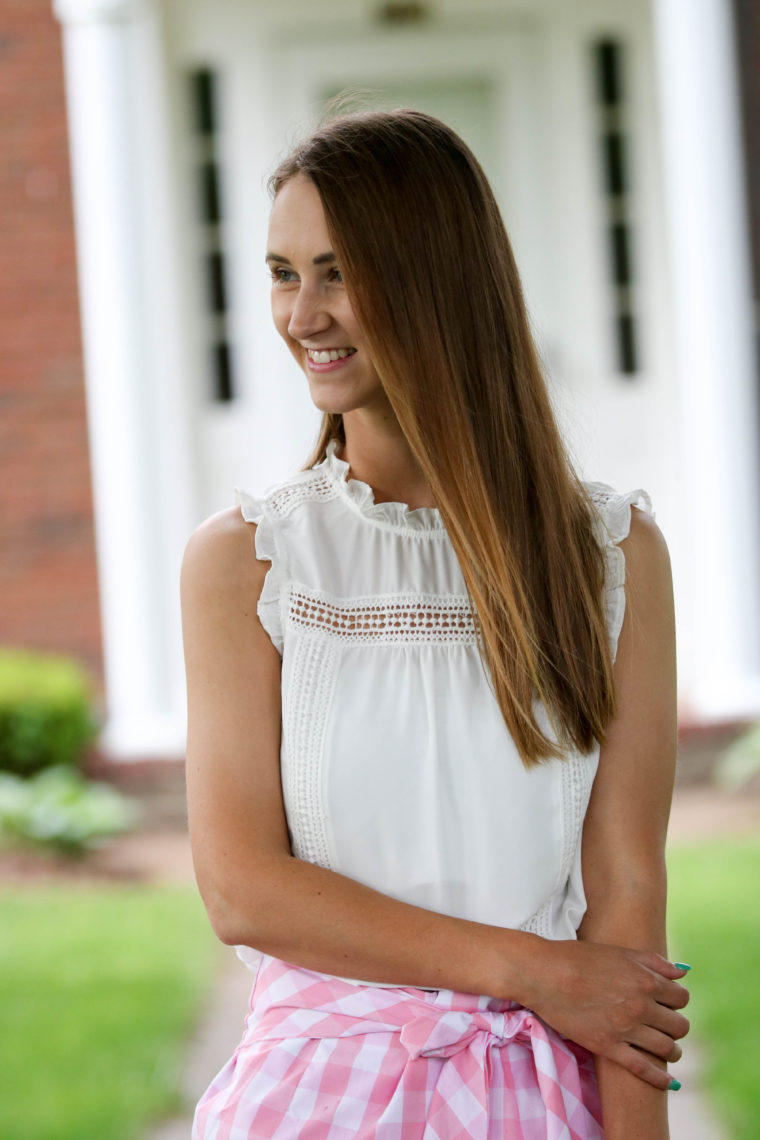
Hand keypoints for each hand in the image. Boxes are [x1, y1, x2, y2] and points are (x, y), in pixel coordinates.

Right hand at [523, 941, 689, 1088]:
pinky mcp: (608, 1047)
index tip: (668, 1003)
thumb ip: (654, 961)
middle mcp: (641, 1005)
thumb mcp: (619, 952)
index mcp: (645, 980)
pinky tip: (667, 1082)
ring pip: (668, 1049)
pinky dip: (660, 1078)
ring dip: (673, 1050)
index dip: (677, 1000)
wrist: (544, 974)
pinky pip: (644, 1069)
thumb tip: (684, 972)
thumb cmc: (579, 957)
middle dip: (676, 1025)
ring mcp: (625, 1028)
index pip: (681, 998)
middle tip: (665, 1025)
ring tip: (668, 1049)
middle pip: (679, 1025)